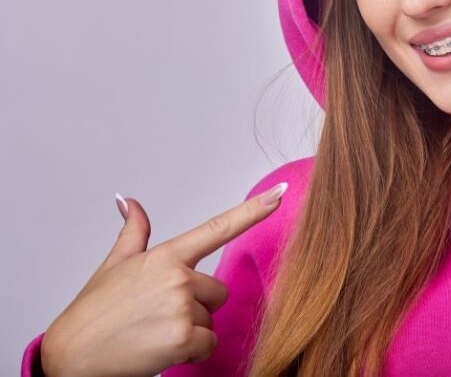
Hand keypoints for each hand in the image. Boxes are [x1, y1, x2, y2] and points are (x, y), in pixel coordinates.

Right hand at [40, 183, 287, 376]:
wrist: (70, 357)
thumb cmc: (93, 312)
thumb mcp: (114, 266)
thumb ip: (134, 232)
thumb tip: (128, 200)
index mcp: (166, 256)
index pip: (217, 228)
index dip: (253, 210)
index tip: (281, 193)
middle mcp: (178, 277)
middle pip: (217, 292)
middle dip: (195, 307)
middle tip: (157, 316)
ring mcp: (181, 307)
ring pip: (211, 319)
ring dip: (190, 330)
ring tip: (152, 332)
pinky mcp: (183, 338)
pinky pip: (208, 343)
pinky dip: (190, 352)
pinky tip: (159, 349)